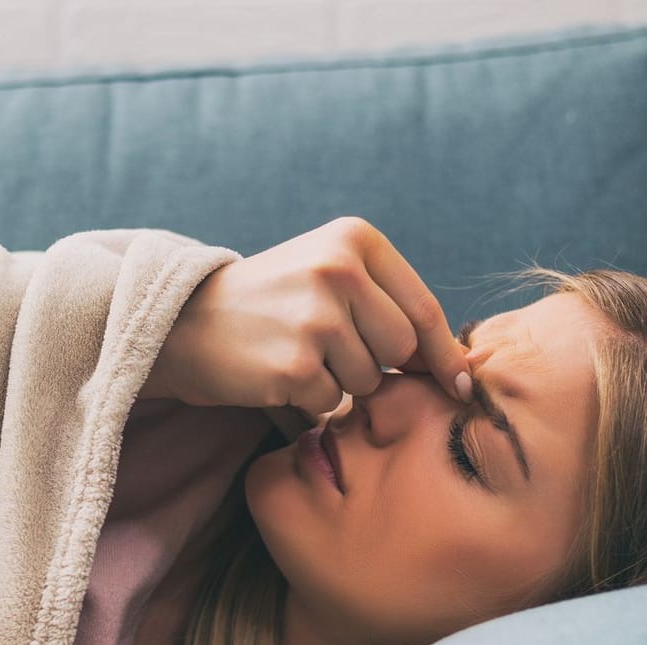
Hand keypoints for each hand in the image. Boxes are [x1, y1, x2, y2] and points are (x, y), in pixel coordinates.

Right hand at [143, 216, 474, 422]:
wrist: (182, 321)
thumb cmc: (268, 304)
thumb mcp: (328, 275)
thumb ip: (387, 303)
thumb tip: (464, 367)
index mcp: (355, 240)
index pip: (423, 309)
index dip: (444, 355)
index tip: (461, 386)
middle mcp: (339, 270)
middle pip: (400, 349)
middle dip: (374, 363)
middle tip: (324, 349)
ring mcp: (317, 317)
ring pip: (367, 380)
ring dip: (338, 382)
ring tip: (294, 354)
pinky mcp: (294, 363)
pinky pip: (329, 402)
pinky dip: (307, 400)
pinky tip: (274, 372)